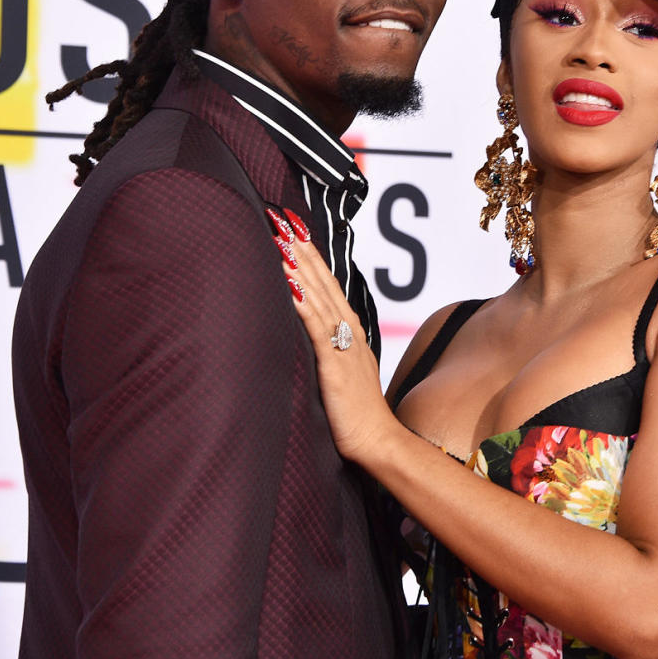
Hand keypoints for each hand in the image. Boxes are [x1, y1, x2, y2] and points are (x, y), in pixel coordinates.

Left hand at [270, 208, 396, 461]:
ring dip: (300, 267)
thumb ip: (328, 348)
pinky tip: (290, 285)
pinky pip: (317, 328)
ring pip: (319, 297)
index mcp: (350, 332)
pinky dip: (303, 304)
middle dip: (302, 248)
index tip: (294, 228)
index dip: (311, 255)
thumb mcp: (341, 371)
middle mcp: (348, 332)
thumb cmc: (356, 413)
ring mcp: (343, 346)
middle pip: (323, 281)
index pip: (328, 284)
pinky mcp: (335, 365)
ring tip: (281, 239)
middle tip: (282, 218)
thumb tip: (307, 331)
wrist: (376, 440)